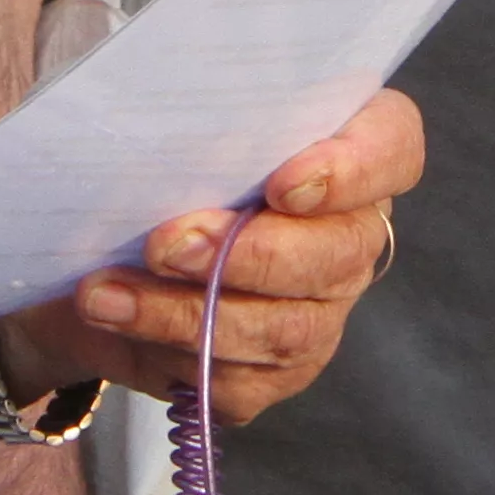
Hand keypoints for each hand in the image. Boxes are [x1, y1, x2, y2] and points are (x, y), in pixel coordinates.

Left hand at [2, 93, 420, 424]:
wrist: (102, 245)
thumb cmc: (154, 162)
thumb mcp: (170, 118)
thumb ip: (192, 115)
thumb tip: (163, 131)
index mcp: (347, 148)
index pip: (391, 149)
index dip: (353, 169)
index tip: (282, 183)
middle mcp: (349, 233)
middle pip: (339, 253)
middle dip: (248, 254)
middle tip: (166, 242)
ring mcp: (320, 309)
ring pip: (287, 328)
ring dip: (188, 311)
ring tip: (107, 292)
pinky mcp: (276, 371)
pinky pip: (241, 379)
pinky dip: (169, 350)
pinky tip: (116, 319)